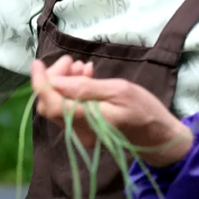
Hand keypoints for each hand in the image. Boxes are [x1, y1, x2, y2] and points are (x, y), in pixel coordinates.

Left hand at [31, 55, 193, 167]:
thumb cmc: (146, 111)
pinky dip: (71, 91)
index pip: (52, 104)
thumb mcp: (120, 91)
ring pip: (58, 105)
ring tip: (81, 66)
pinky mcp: (85, 131)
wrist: (161, 137)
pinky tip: (85, 76)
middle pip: (51, 103)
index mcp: (89, 121)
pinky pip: (69, 109)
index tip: (37, 63)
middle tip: (72, 61)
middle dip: (54, 78)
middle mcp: (80, 131)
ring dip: (63, 82)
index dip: (40, 83)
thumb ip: (86, 88)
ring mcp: (81, 134)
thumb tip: (55, 82)